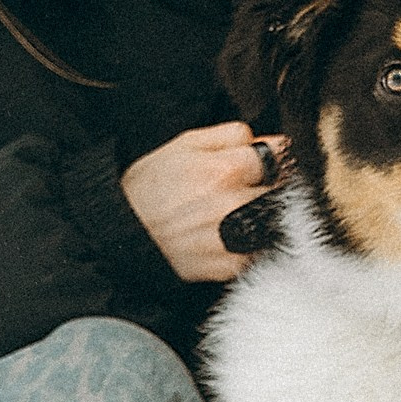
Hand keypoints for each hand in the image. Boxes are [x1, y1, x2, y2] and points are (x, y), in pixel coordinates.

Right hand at [120, 122, 283, 284]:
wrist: (122, 233)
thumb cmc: (148, 189)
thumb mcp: (183, 145)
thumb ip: (230, 136)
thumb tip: (268, 139)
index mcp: (224, 170)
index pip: (276, 157)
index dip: (269, 158)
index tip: (262, 163)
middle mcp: (233, 205)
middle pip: (278, 190)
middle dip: (267, 186)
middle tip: (243, 189)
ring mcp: (233, 238)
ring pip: (274, 221)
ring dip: (264, 215)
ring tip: (237, 213)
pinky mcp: (229, 265)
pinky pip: (259, 251)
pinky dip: (252, 243)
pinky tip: (231, 236)